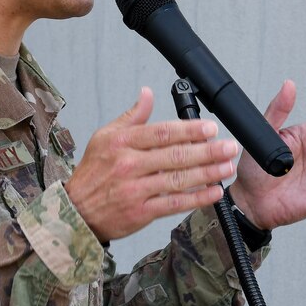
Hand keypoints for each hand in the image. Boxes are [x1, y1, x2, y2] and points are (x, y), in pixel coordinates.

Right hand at [66, 89, 238, 242]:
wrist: (76, 211)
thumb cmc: (92, 174)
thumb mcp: (105, 137)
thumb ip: (131, 117)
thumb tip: (147, 93)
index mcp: (122, 142)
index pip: (161, 132)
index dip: (189, 130)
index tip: (210, 128)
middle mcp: (129, 165)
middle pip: (174, 155)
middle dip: (207, 151)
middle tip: (229, 146)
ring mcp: (135, 190)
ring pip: (177, 180)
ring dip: (207, 173)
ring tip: (227, 167)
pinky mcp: (141, 212)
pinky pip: (174, 204)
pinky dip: (196, 198)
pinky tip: (214, 192)